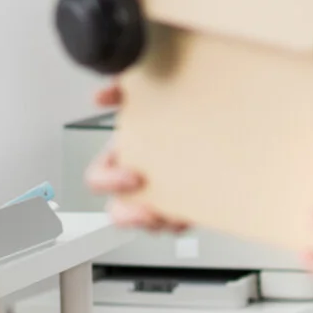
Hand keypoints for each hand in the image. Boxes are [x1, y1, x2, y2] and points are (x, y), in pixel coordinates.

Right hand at [85, 84, 186, 233]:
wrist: (213, 114)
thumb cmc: (173, 105)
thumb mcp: (147, 90)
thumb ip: (122, 88)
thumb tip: (101, 96)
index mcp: (122, 155)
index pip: (98, 178)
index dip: (110, 182)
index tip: (134, 177)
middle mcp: (136, 178)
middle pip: (118, 210)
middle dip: (130, 216)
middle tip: (149, 211)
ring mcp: (160, 192)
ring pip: (149, 222)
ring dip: (159, 223)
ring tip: (175, 216)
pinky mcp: (184, 201)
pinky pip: (177, 223)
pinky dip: (182, 221)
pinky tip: (191, 213)